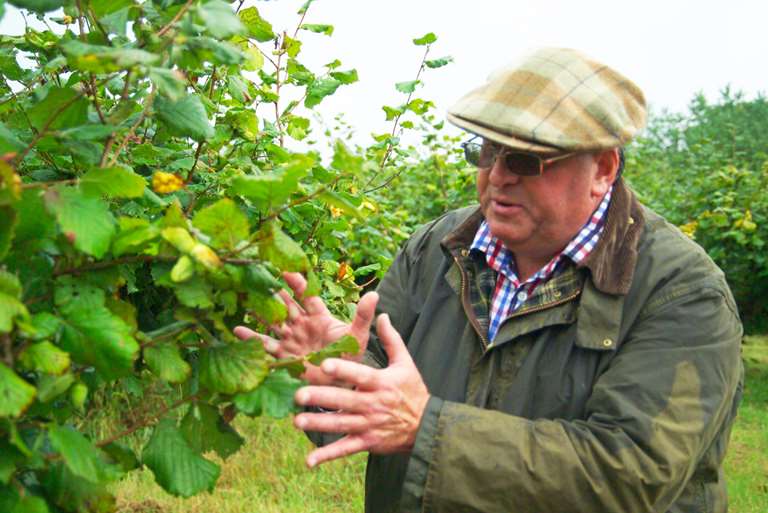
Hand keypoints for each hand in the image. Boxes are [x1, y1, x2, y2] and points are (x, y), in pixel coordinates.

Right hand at [234, 272, 377, 384]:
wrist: (341, 383)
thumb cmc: (351, 357)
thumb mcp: (358, 335)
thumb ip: (363, 316)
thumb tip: (375, 294)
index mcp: (320, 317)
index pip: (307, 295)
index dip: (297, 282)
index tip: (286, 269)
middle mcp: (303, 325)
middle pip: (286, 305)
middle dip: (274, 292)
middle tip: (259, 276)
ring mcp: (292, 340)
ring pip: (273, 322)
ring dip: (261, 311)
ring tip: (245, 298)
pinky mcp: (285, 356)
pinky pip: (266, 345)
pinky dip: (252, 338)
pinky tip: (238, 330)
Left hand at [292, 313, 429, 467]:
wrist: (426, 427)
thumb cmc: (413, 391)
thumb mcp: (406, 363)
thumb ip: (392, 339)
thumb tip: (382, 314)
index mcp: (381, 383)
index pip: (360, 375)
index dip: (343, 369)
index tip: (324, 364)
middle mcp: (373, 404)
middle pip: (344, 400)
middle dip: (321, 398)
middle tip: (298, 394)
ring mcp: (369, 425)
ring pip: (340, 425)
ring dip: (318, 424)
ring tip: (297, 421)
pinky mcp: (366, 442)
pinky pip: (345, 449)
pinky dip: (327, 455)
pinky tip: (309, 461)